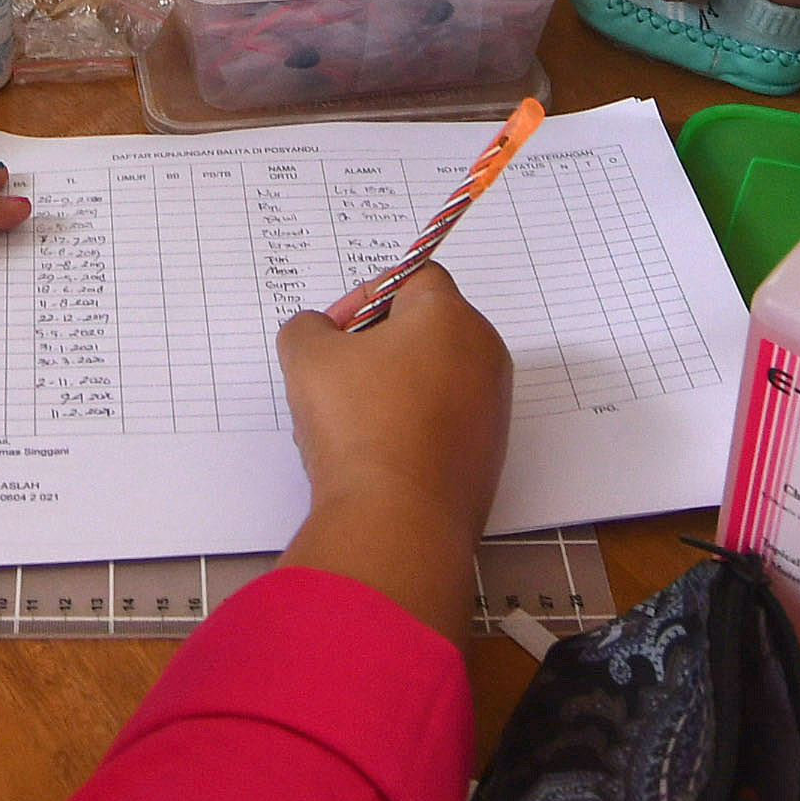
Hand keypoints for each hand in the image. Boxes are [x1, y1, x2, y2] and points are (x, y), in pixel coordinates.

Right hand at [276, 266, 509, 646]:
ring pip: (432, 379)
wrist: (399, 523)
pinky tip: (373, 458)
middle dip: (374, 346)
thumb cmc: (358, 426)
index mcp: (452, 318)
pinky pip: (443, 423)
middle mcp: (486, 356)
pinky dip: (409, 428)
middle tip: (335, 377)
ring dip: (388, 389)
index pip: (413, 277)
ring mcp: (492, 411)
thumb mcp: (307, 357)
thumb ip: (307, 326)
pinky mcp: (488, 457)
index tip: (333, 333)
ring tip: (345, 425)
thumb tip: (319, 332)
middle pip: (426, 329)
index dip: (365, 295)